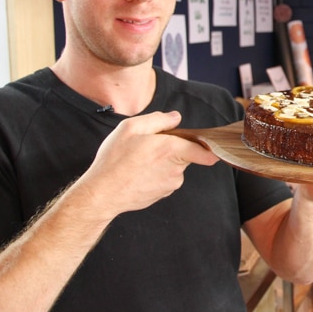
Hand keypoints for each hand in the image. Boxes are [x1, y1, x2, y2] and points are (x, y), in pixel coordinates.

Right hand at [74, 111, 218, 219]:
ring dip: (163, 162)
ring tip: (139, 162)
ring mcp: (170, 184)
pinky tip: (138, 173)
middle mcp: (176, 169)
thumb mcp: (130, 128)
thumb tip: (175, 118)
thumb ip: (157, 119)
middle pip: (186, 155)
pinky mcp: (162, 194)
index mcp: (172, 149)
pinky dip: (156, 175)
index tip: (209, 144)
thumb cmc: (115, 160)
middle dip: (173, 149)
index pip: (207, 152)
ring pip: (174, 167)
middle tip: (149, 147)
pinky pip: (165, 179)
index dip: (210, 147)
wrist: (102, 193)